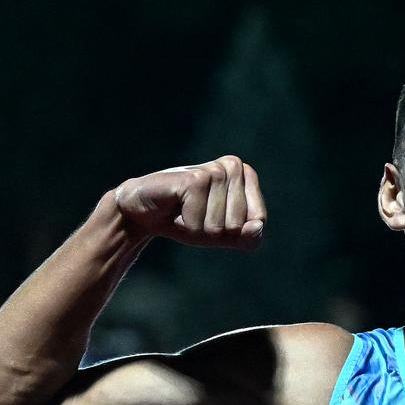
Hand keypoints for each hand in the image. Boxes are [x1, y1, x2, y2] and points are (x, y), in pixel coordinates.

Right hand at [114, 155, 265, 248]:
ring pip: (219, 227)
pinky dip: (186, 225)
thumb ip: (249, 238)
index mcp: (246, 174)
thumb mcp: (225, 236)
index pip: (259, 221)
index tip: (214, 218)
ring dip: (198, 228)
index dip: (234, 231)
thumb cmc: (188, 220)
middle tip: (195, 214)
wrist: (145, 211)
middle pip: (239, 225)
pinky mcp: (194, 179)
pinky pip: (200, 224)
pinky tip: (175, 208)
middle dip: (214, 231)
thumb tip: (257, 226)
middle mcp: (233, 166)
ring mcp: (214, 170)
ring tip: (185, 211)